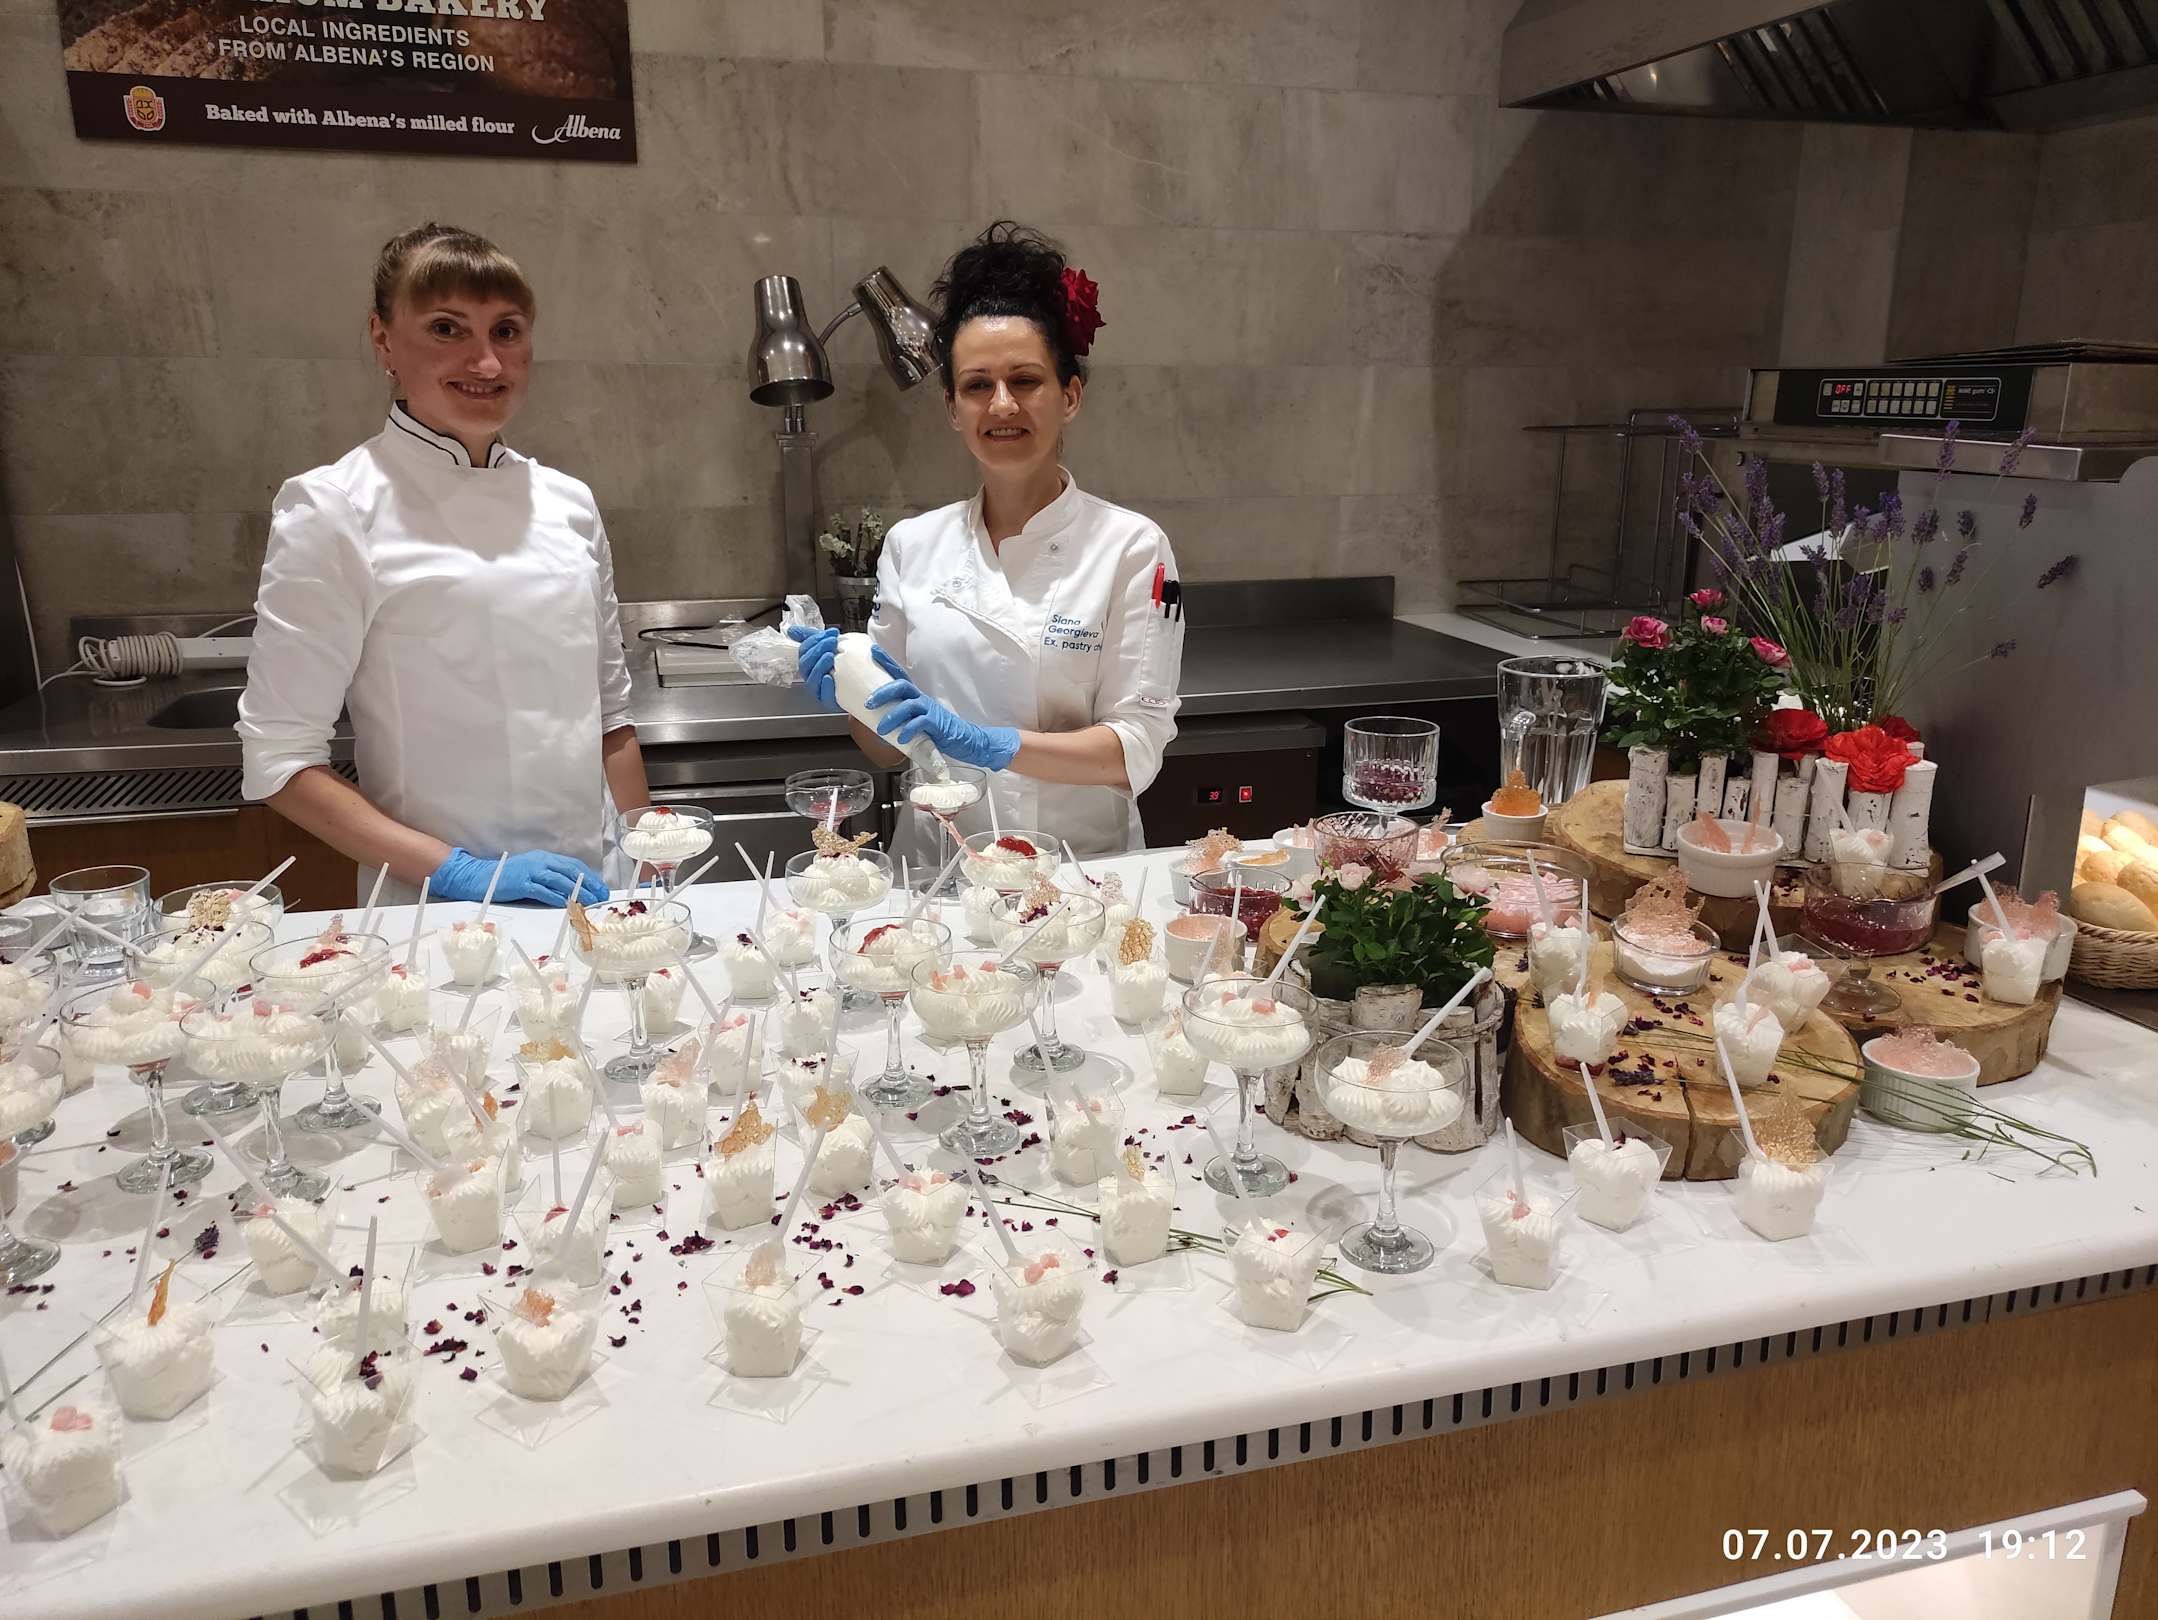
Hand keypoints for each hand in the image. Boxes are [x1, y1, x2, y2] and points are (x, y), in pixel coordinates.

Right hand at [430, 847, 608, 906]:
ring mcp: (531, 872)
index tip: (601, 887)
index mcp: (545, 857)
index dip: (590, 876)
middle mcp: (541, 862)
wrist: (482, 876)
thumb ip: (550, 877)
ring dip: (578, 892)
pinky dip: (557, 898)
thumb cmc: (510, 877)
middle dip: (589, 884)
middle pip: (571, 872)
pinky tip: (568, 905)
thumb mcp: (533, 871)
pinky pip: (543, 891)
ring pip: (561, 881)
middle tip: (602, 896)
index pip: (574, 865)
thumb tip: (573, 889)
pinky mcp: (522, 883)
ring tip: (590, 902)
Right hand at [786, 625, 841, 710]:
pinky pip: (824, 696)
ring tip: (830, 656)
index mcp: (809, 664)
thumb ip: (812, 637)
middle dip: (817, 650)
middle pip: (805, 664)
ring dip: (819, 666)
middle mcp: (811, 677)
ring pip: (812, 680)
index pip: (804, 651)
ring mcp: (819, 690)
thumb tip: (792, 630)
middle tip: (832, 642)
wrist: (863, 683)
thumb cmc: (845, 664)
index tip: (831, 633)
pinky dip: (825, 686)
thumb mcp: (831, 647)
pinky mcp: (830, 702)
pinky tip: (830, 677)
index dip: (814, 640)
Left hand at [866, 666, 1019, 771]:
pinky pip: (921, 723)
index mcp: (916, 696)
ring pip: (908, 706)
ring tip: (880, 730)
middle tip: (868, 704)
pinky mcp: (937, 724)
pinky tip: (900, 739)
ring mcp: (930, 710)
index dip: (887, 662)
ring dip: (892, 717)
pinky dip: (908, 730)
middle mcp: (922, 699)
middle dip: (883, 692)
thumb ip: (900, 720)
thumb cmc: (937, 730)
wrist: (965, 739)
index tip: (873, 650)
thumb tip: (875, 729)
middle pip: (902, 686)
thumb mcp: (917, 720)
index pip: (900, 674)